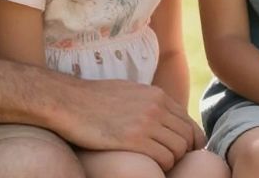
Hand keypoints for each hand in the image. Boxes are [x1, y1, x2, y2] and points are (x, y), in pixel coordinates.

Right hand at [64, 79, 201, 169]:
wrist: (68, 101)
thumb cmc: (94, 100)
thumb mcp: (129, 92)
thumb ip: (149, 102)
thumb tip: (163, 115)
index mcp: (157, 96)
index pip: (188, 123)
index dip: (190, 141)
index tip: (181, 152)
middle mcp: (156, 107)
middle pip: (188, 137)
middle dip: (183, 152)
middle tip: (169, 161)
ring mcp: (147, 122)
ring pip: (179, 149)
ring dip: (171, 160)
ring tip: (156, 163)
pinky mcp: (134, 138)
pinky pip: (164, 158)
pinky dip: (161, 167)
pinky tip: (148, 167)